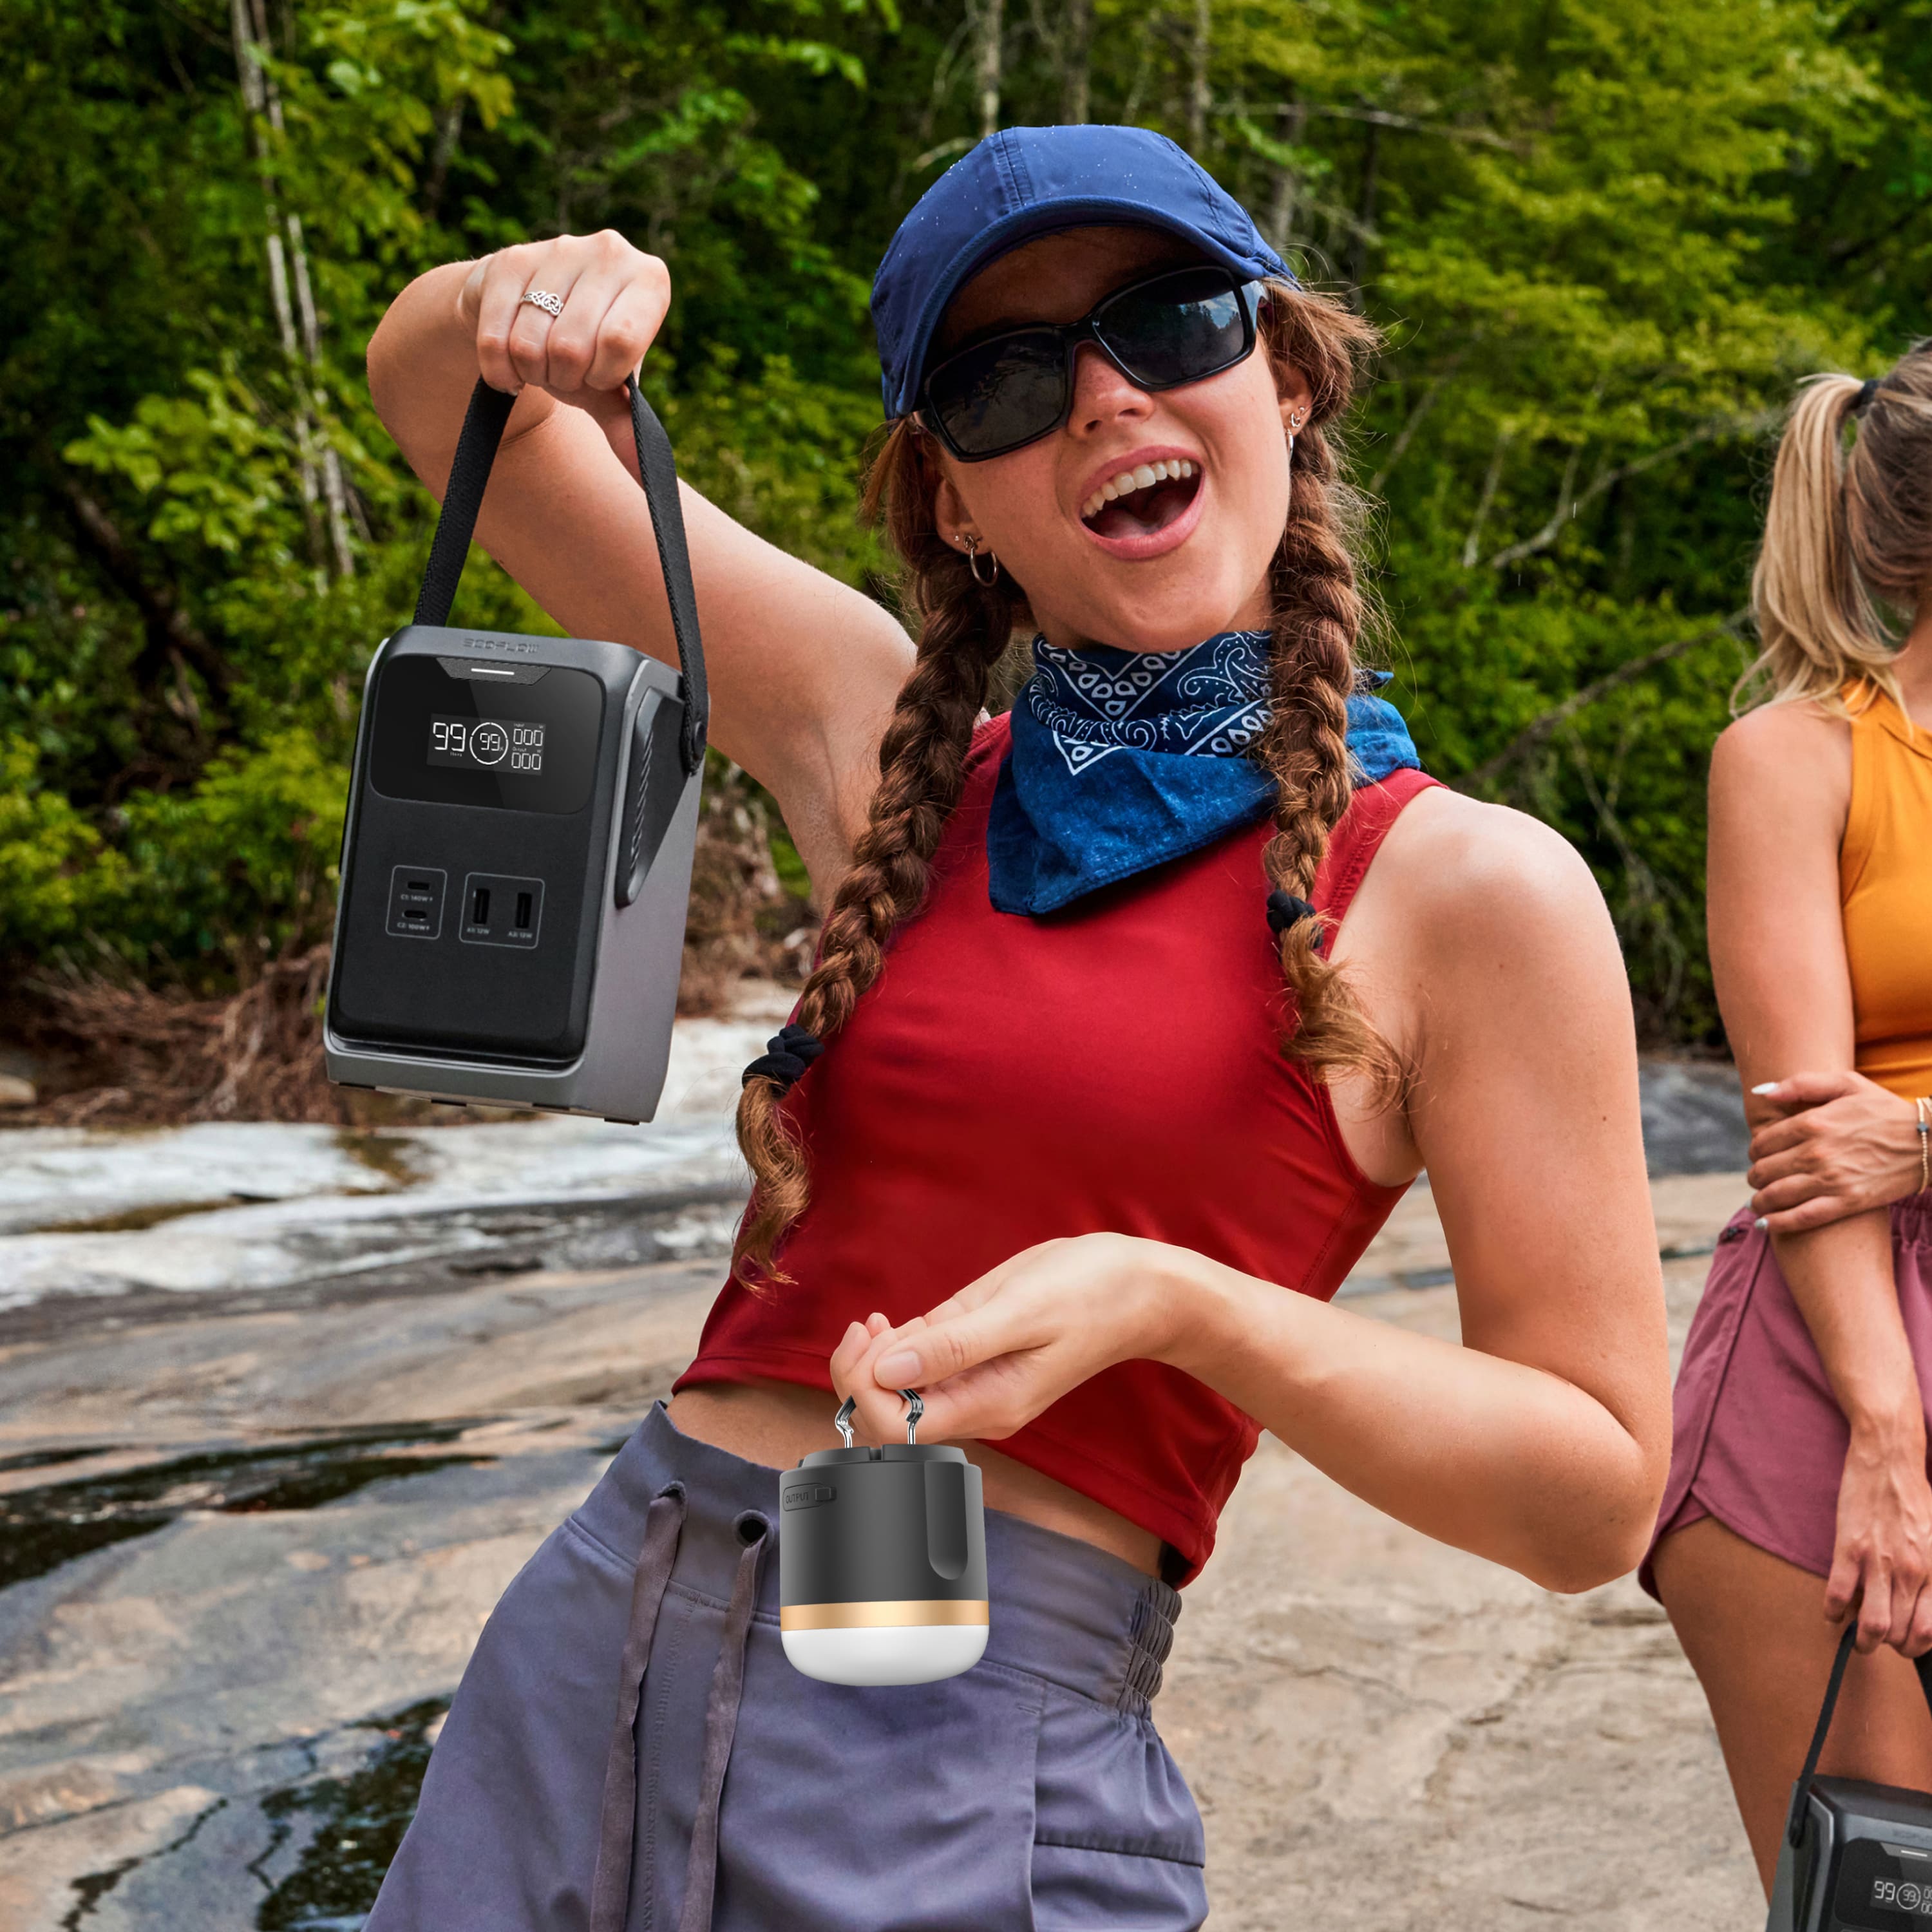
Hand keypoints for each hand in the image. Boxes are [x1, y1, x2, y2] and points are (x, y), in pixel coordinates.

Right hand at [455, 231, 669, 421]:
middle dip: (563, 379)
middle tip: (563, 372)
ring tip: (539, 363)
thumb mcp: (610, 384)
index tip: (597, 375)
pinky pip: (495, 341)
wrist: (527, 306)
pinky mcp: (508, 259)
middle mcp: (608, 252)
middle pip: (571, 349)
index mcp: (648, 280)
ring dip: (531, 374)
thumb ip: (629, 425)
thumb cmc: (582, 349)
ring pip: (530, 346)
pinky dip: (500, 371)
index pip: (619, 341)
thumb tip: (646, 479)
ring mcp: (557, 249)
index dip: (601, 375)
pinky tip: (509, 366)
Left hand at [825, 1234, 1189, 1446]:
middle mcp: (979, 1405)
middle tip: (865, 1324)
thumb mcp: (1020, 1311)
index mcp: (989, 1405)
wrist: (1140, 1289)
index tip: (868, 1336)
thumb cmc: (1089, 1293)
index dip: (865, 1387)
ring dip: (874, 1361)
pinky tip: (895, 1322)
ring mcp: (978, 1385)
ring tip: (875, 1320)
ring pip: (902, 1395)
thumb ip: (953, 1344)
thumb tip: (886, 1370)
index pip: (898, 1427)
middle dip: (861, 1375)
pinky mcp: (978, 1359)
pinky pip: (922, 1369)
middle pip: (892, 1419)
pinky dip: (895, 1350)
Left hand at [1748, 1070, 1923, 1233]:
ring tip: (1758, 1203)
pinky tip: (1766, 1224)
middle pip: (1764, 1169)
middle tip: (1759, 1179)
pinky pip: (1802, 1218)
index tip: (1760, 1155)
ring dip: (1759, 1201)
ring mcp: (1831, 1179)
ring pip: (1776, 1195)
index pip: (1762, 1142)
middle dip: (1756, 1176)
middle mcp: (1816, 1152)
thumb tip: (1762, 1093)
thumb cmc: (1886, 1109)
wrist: (1931, 1140)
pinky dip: (1779, 1223)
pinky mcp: (1847, 1202)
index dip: (1756, 1150)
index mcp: (1812, 1122)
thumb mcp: (1846, 1083)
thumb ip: (1801, 1084)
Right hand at [1828, 1412, 1931, 1655]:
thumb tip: (1916, 1605)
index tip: (1902, 1644)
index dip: (1913, 1647)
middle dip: (1886, 1645)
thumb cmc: (1915, 1499)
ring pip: (1871, 1624)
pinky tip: (1832, 1612)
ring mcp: (1878, 1561)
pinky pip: (1837, 1595)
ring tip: (1854, 1637)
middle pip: (1898, 1634)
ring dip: (1861, 1640)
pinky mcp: (1848, 1547)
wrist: (1890, 1460)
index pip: (1927, 1632)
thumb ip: (1931, 1575)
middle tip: (1876, 1639)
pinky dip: (1832, 1612)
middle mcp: (1911, 1572)